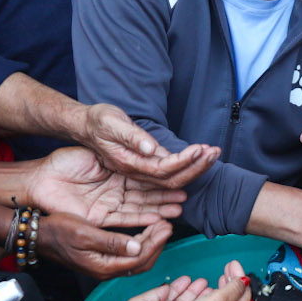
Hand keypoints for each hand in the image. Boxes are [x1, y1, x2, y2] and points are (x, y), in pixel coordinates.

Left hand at [23, 147, 186, 227]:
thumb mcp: (99, 148)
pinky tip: (159, 218)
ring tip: (181, 205)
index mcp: (123, 167)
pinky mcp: (102, 216)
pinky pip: (127, 218)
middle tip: (192, 188)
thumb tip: (150, 147)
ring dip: (163, 205)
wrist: (40, 180)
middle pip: (155, 188)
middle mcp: (121, 186)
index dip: (174, 167)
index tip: (192, 163)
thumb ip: (128, 144)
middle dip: (175, 186)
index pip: (154, 169)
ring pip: (145, 205)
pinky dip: (143, 218)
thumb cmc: (65, 161)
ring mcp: (113, 201)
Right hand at [40, 212, 172, 278]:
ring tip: (161, 227)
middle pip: (142, 263)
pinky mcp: (102, 260)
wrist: (38, 236)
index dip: (156, 243)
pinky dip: (141, 245)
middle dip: (158, 244)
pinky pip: (128, 257)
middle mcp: (106, 270)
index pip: (139, 259)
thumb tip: (137, 246)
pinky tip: (145, 232)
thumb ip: (111, 242)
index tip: (166, 225)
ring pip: (137, 261)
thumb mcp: (84, 233)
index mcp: (103, 266)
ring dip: (151, 244)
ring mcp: (105, 266)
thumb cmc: (58, 230)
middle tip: (168, 225)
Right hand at [76, 102, 217, 186]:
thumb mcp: (111, 124)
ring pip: (172, 178)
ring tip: (213, 154)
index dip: (183, 161)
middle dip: (196, 167)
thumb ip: (131, 137)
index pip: (161, 169)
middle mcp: (135, 172)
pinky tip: (200, 159)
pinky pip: (168, 173)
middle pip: (172, 179)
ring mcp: (140, 171)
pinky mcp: (144, 166)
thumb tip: (150, 148)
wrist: (86, 125)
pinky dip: (186, 166)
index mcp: (127, 163)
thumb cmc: (98, 121)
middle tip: (215, 152)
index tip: (200, 149)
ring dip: (195, 167)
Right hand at [163, 261, 254, 300]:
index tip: (233, 264)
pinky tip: (208, 291)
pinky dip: (213, 295)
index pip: (244, 292)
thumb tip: (244, 280)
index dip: (240, 276)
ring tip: (223, 277)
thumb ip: (233, 288)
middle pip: (236, 296)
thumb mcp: (219, 299)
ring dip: (224, 286)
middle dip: (233, 280)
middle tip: (230, 267)